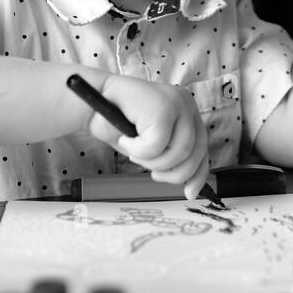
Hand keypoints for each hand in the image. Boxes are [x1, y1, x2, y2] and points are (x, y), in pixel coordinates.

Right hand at [88, 77, 209, 200]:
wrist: (90, 99)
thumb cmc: (117, 123)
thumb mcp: (150, 145)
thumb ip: (172, 156)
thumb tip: (191, 188)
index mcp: (187, 112)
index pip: (203, 147)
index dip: (198, 174)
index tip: (189, 193)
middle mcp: (187, 104)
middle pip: (196, 152)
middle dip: (172, 172)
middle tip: (152, 174)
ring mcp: (177, 103)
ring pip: (178, 152)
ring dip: (150, 161)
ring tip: (133, 150)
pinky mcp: (163, 107)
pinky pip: (157, 146)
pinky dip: (137, 150)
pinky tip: (125, 138)